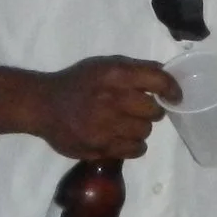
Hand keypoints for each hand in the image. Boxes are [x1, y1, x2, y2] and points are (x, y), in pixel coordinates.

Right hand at [27, 57, 179, 159]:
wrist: (42, 105)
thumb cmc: (77, 82)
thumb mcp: (104, 65)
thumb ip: (136, 68)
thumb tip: (166, 73)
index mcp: (115, 75)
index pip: (158, 82)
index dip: (172, 89)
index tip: (175, 96)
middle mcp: (112, 100)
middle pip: (154, 111)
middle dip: (152, 111)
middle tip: (141, 110)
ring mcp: (105, 126)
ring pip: (146, 132)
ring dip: (141, 129)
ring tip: (127, 124)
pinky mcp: (99, 147)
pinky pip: (134, 150)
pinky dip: (134, 146)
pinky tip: (123, 139)